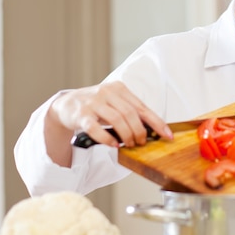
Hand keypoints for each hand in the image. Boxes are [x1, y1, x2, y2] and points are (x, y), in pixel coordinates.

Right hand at [46, 82, 172, 164]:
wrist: (66, 104)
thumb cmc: (96, 106)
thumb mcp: (114, 103)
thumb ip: (130, 112)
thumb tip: (153, 129)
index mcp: (119, 89)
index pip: (142, 107)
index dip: (157, 122)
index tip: (168, 135)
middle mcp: (106, 92)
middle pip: (130, 114)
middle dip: (140, 131)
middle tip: (141, 143)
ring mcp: (93, 102)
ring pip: (116, 120)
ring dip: (127, 135)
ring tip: (130, 144)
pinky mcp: (81, 115)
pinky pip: (96, 128)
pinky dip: (107, 138)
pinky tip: (114, 145)